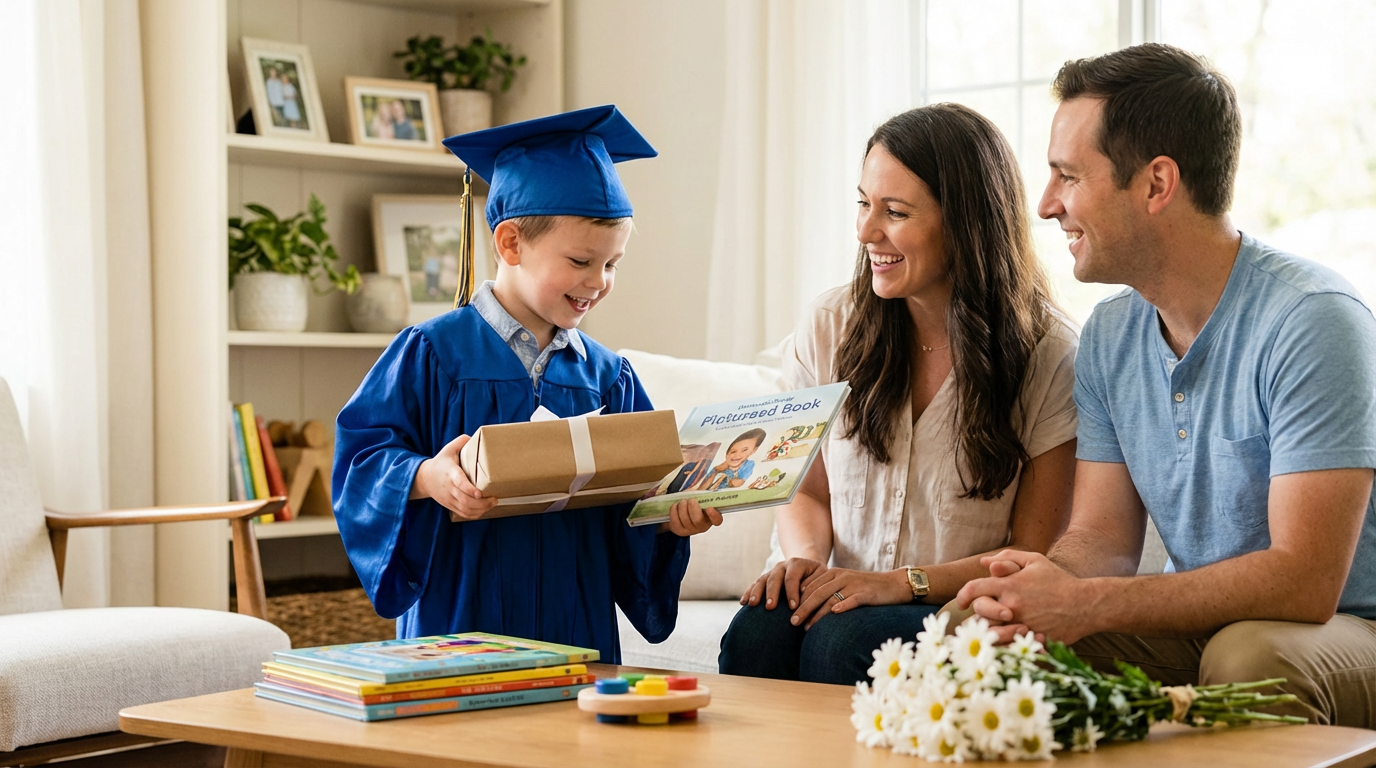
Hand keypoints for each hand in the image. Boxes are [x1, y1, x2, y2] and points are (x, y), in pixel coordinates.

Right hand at [413, 435, 497, 520]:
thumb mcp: (448, 449)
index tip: (480, 493)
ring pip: (465, 509)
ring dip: (481, 510)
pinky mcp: (450, 506)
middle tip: (494, 498)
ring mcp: (449, 499)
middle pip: (465, 500)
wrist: (424, 479)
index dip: (469, 489)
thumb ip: (461, 441)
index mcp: (450, 473)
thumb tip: (477, 437)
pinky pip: (463, 514)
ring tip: (493, 503)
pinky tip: (485, 509)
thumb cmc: (441, 463)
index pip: (459, 483)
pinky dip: (475, 514)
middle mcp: (449, 488)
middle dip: (482, 503)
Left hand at [659, 498, 723, 536]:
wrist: (681, 511)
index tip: (709, 508)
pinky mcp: (679, 531)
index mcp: (711, 516)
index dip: (714, 516)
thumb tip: (704, 484)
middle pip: (698, 520)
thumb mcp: (700, 497)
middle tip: (691, 500)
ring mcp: (690, 530)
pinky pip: (675, 521)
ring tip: (683, 501)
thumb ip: (703, 494)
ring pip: (685, 520)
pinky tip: (676, 506)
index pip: (717, 520)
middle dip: (693, 508)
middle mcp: (702, 526)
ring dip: (682, 507)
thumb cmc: (693, 502)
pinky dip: (674, 511)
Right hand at [740, 557, 825, 611]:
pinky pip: (755, 584)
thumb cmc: (818, 578)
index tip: (793, 607)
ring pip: (762, 580)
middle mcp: (782, 566)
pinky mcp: (765, 579)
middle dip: (772, 593)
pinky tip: (743, 602)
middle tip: (770, 607)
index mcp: (797, 564)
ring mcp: (772, 572)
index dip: (792, 592)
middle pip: (774, 578)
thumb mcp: (822, 578)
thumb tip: (805, 594)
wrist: (808, 568)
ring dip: (756, 592)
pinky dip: (749, 592)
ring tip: (753, 604)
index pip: (792, 577)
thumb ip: (816, 585)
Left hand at [791, 568, 911, 629]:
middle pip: (817, 593)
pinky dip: (843, 606)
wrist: (894, 584)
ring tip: (807, 627)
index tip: (787, 614)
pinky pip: (852, 599)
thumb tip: (806, 608)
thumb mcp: (844, 585)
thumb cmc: (866, 589)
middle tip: (792, 622)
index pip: (810, 586)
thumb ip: (827, 592)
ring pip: (830, 598)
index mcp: (833, 574)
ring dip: (817, 613)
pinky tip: (834, 614)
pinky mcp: (867, 592)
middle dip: (803, 608)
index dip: (798, 600)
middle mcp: (841, 576)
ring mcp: (854, 584)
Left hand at [957, 549, 1093, 643]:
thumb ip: (1008, 558)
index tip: (960, 602)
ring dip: (986, 633)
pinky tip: (1002, 644)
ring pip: (990, 634)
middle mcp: (1012, 606)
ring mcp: (1021, 625)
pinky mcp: (1031, 641)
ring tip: (986, 633)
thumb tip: (984, 563)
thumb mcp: (1035, 561)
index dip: (962, 595)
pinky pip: (1008, 648)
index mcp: (1009, 586)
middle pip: (979, 613)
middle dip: (976, 614)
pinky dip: (1002, 647)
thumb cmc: (1058, 580)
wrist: (1085, 604)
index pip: (974, 589)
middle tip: (978, 617)